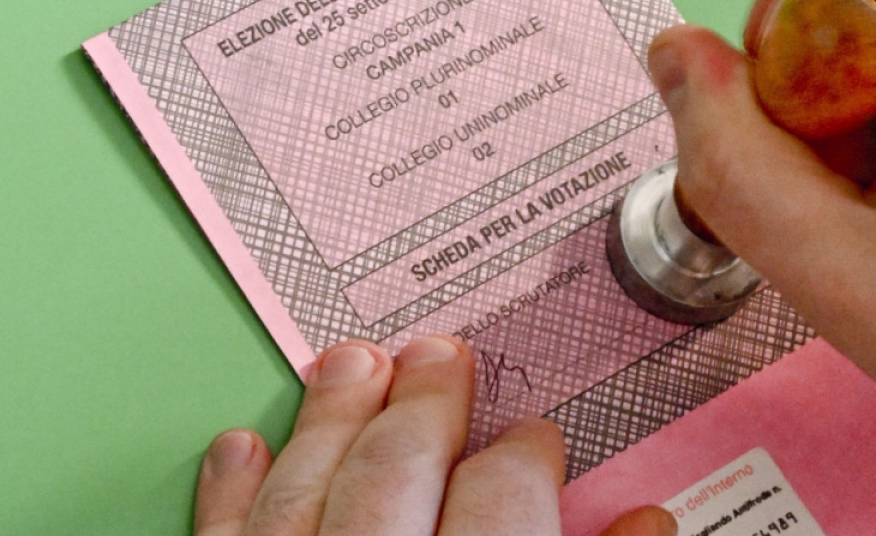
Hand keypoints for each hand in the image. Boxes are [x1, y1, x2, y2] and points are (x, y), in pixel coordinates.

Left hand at [193, 336, 564, 534]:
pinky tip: (240, 450)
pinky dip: (229, 494)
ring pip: (305, 491)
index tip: (533, 438)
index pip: (502, 495)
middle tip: (441, 356)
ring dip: (328, 419)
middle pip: (397, 470)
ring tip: (349, 364)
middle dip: (425, 402)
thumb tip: (646, 520)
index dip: (525, 453)